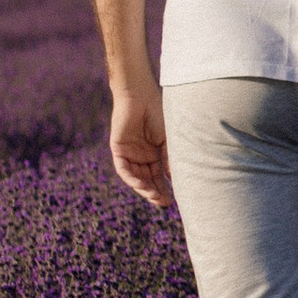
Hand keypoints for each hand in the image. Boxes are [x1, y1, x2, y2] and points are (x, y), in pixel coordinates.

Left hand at [109, 80, 172, 208]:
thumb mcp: (168, 140)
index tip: (173, 200)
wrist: (141, 95)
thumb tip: (178, 180)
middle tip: (164, 202)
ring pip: (136, 178)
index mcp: (155, 153)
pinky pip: (124, 169)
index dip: (165, 188)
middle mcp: (142, 156)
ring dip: (144, 189)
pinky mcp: (119, 150)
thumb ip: (170, 159)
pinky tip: (141, 185)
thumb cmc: (158, 113)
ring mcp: (130, 153)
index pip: (160, 176)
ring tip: (154, 197)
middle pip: (148, 179)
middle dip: (155, 192)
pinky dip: (132, 179)